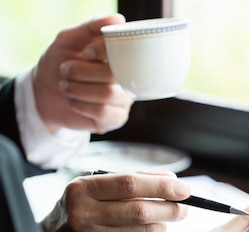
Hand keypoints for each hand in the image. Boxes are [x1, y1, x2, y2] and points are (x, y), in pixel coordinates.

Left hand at [32, 14, 132, 133]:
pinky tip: (74, 101)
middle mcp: (127, 77)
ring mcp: (124, 100)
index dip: (101, 51)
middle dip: (81, 72)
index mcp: (120, 57)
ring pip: (108, 94)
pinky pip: (103, 112)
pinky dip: (81, 105)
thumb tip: (118, 19)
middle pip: (114, 74)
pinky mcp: (116, 119)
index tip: (84, 53)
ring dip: (78, 89)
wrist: (45, 93)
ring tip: (66, 86)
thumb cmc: (59, 63)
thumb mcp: (69, 40)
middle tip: (65, 70)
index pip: (124, 51)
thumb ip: (91, 28)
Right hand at [40, 172, 190, 231]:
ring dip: (161, 224)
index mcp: (82, 190)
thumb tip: (172, 182)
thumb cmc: (83, 207)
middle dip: (171, 208)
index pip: (130, 184)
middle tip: (183, 207)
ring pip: (147, 231)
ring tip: (158, 218)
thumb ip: (134, 179)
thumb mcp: (96, 186)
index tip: (185, 189)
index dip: (162, 186)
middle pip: (141, 211)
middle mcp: (85, 216)